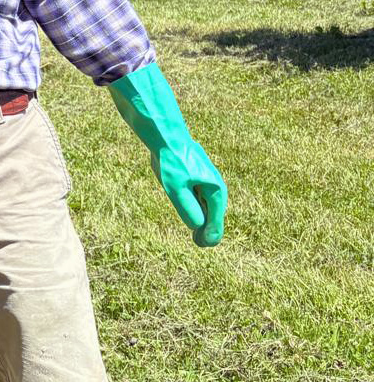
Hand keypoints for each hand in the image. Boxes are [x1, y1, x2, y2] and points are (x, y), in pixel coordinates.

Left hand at [108, 62, 226, 246]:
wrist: (166, 136)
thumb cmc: (171, 162)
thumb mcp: (176, 189)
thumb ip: (188, 209)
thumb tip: (198, 227)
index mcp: (215, 190)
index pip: (215, 220)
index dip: (209, 234)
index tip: (203, 245)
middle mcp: (215, 185)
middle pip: (213, 213)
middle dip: (208, 228)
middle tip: (201, 244)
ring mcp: (207, 179)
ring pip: (207, 204)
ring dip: (203, 217)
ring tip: (199, 234)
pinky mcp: (197, 174)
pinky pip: (200, 195)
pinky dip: (198, 206)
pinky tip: (193, 211)